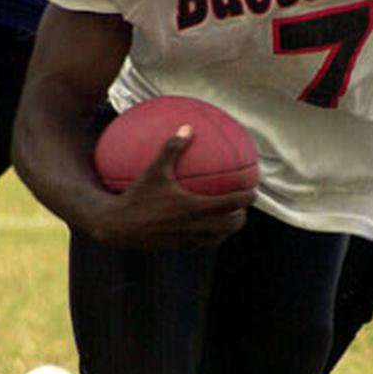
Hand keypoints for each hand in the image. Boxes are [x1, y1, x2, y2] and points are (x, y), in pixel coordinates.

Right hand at [89, 125, 256, 250]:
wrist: (118, 227)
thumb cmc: (136, 196)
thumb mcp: (154, 170)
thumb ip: (172, 148)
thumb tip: (187, 127)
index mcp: (194, 207)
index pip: (230, 204)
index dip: (246, 199)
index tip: (254, 192)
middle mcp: (194, 226)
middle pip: (229, 226)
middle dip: (240, 217)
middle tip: (244, 208)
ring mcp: (187, 239)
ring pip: (217, 238)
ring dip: (227, 230)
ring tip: (230, 220)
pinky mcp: (177, 246)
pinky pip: (201, 244)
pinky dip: (210, 237)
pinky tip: (204, 228)